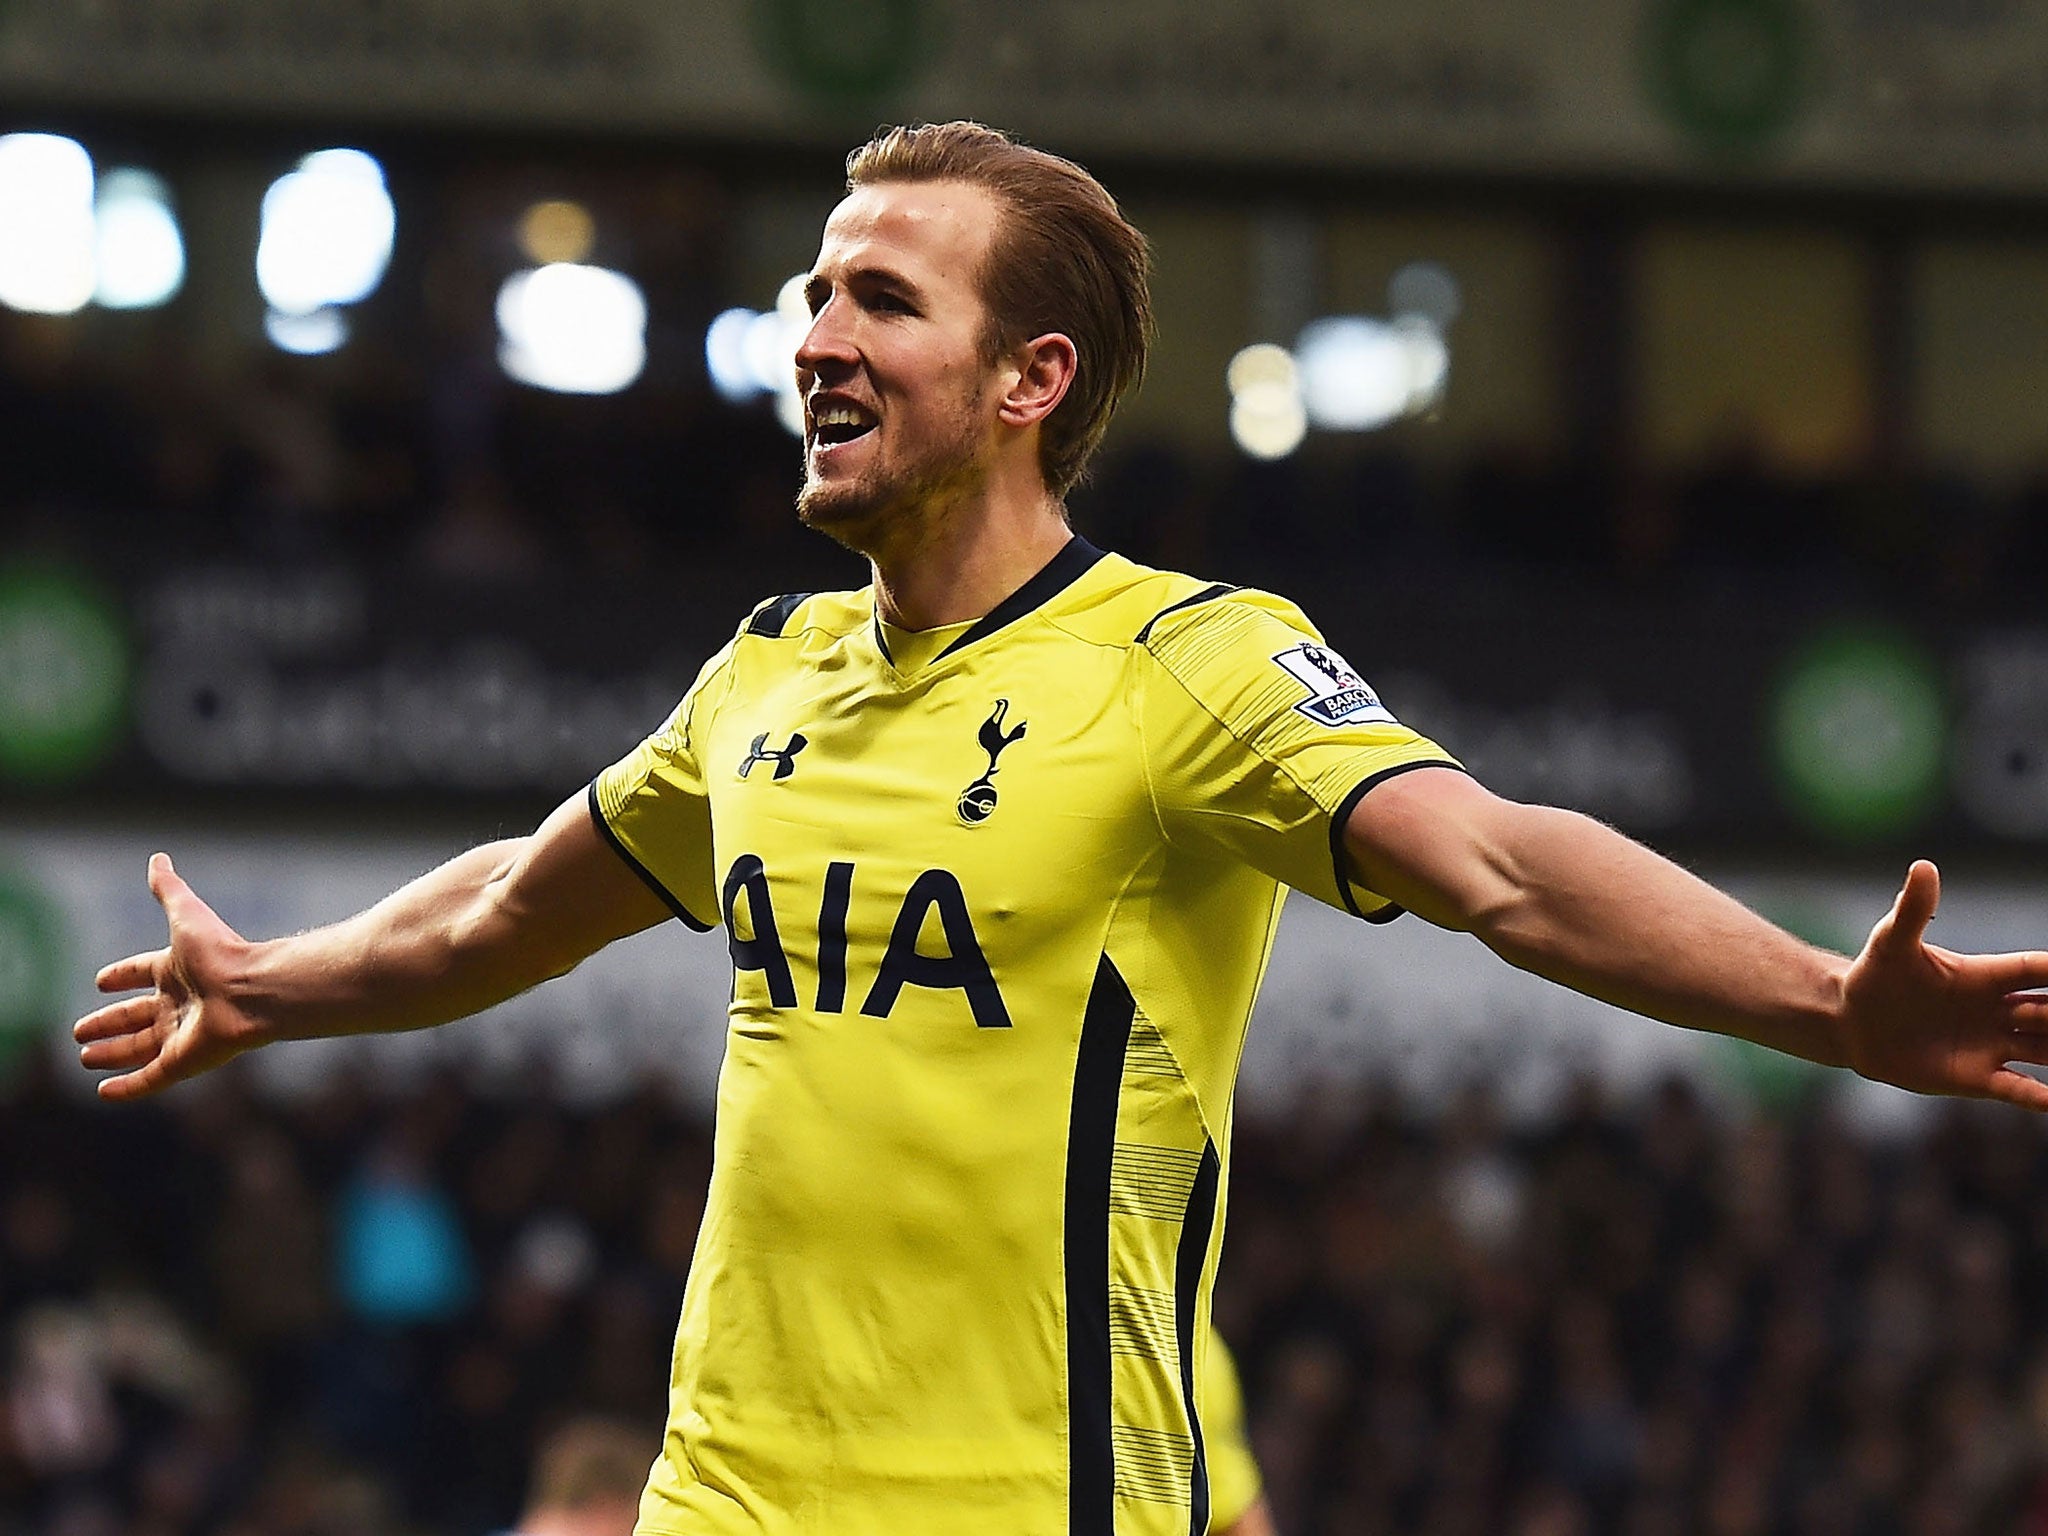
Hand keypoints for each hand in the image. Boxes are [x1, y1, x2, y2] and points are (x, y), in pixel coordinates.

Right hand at [73, 854, 264, 1100]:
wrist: (253, 989)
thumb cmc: (222, 952)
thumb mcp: (186, 915)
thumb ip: (169, 889)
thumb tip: (158, 857)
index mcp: (176, 970)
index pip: (141, 973)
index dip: (121, 976)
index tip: (100, 981)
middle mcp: (178, 1004)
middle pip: (135, 1016)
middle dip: (108, 1023)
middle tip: (80, 1031)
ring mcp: (181, 1035)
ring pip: (137, 1048)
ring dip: (112, 1054)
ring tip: (85, 1058)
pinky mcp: (183, 1062)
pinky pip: (149, 1079)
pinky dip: (127, 1088)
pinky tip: (104, 1092)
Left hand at [1841, 860, 2047, 1108]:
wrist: (1849, 1021)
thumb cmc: (1874, 976)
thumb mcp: (1891, 943)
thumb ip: (1913, 911)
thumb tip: (1923, 866)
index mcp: (1984, 976)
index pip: (2037, 970)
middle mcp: (1997, 1011)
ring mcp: (1990, 1045)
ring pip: (2045, 1050)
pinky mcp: (1975, 1077)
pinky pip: (2018, 1089)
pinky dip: (2040, 1098)